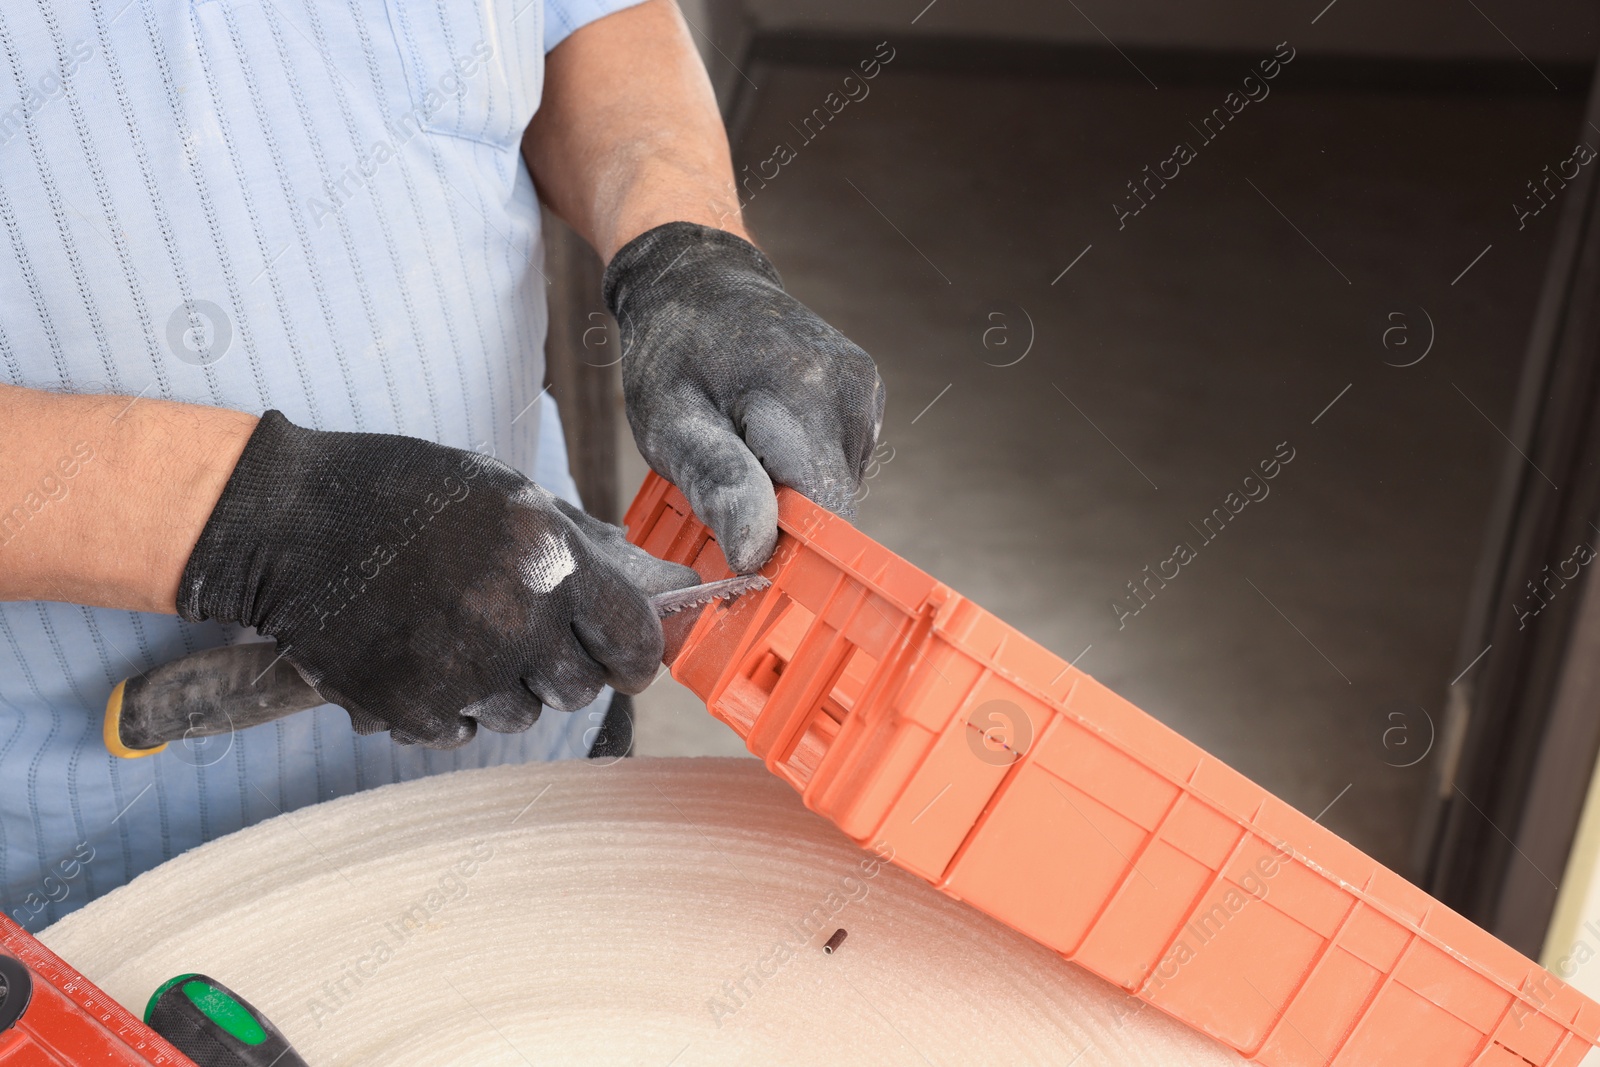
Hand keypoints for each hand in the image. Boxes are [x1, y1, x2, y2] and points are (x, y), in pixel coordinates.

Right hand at [177, 412, 698, 747]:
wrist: (290, 523)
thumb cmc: (404, 496)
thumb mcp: (507, 494)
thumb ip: (577, 550)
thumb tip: (653, 592)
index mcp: (551, 561)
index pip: (634, 642)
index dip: (635, 658)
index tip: (625, 663)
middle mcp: (517, 622)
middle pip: (580, 689)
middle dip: (562, 670)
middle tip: (523, 638)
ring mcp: (464, 672)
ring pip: (522, 716)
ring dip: (503, 688)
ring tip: (458, 636)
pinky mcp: (414, 708)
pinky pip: (462, 732)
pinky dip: (449, 706)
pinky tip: (421, 656)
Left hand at [604, 222, 885, 571]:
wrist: (697, 280)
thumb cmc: (672, 356)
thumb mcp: (670, 424)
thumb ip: (717, 485)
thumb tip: (756, 554)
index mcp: (801, 398)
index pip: (821, 516)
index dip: (783, 550)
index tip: (737, 552)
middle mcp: (850, 392)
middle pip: (833, 506)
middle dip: (781, 520)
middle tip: (726, 486)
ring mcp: (866, 390)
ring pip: (838, 489)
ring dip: (791, 493)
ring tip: (744, 449)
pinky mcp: (869, 392)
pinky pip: (842, 462)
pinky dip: (805, 468)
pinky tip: (768, 435)